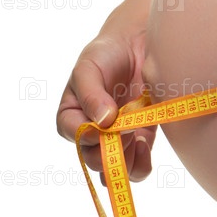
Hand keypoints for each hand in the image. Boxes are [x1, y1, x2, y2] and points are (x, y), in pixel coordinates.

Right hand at [56, 29, 156, 183]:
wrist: (139, 46)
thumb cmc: (106, 54)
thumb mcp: (88, 67)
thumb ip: (91, 93)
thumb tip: (102, 121)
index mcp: (72, 114)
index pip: (72, 134)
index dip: (87, 135)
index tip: (106, 124)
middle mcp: (92, 131)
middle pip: (93, 158)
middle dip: (109, 151)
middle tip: (126, 131)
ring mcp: (117, 138)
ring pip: (114, 170)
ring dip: (125, 163)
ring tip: (136, 140)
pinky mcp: (141, 140)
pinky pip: (138, 167)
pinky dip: (141, 164)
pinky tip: (144, 144)